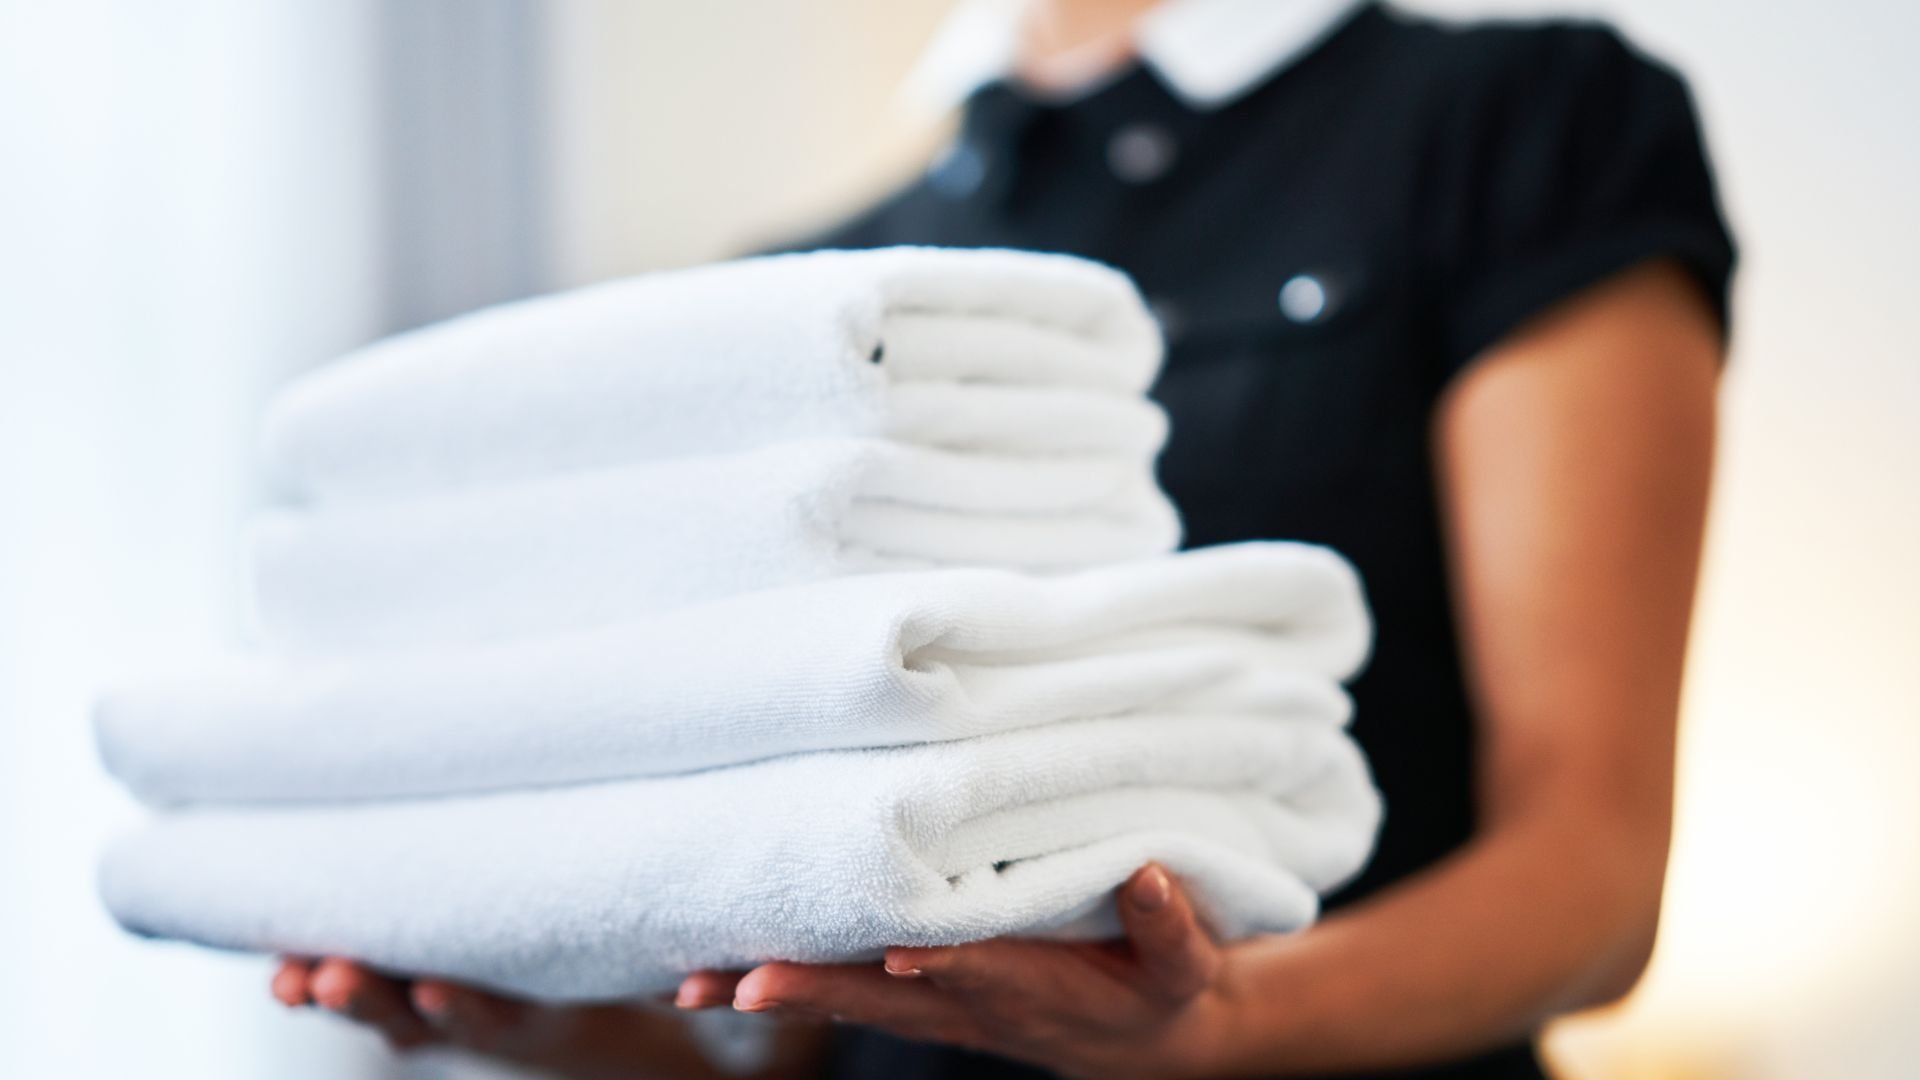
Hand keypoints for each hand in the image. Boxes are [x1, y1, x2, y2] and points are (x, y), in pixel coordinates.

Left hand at [270, 958, 815, 1078]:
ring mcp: (457, 1014)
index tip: (430, 990)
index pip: (500, 1017)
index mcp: (547, 1020)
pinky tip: (288, 961)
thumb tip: (717, 982)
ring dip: (336, 992)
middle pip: (421, 1022)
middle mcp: (492, 1024)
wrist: (625, 1054)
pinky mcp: (434, 992)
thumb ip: (693, 986)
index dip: (464, 1006)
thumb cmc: (649, 1007)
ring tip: (288, 977)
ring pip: (387, 1013)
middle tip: (327, 977)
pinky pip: (379, 992)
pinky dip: (332, 976)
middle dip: (372, 997)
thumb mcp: (662, 990)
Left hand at [675, 864, 1239, 1079]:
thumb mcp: (1184, 967)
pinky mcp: (925, 998)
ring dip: (779, 994)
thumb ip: (1168, 926)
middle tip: (743, 985)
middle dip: (816, 991)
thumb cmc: (1164, 991)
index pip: (983, 973)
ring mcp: (943, 1007)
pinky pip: (849, 993)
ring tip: (693, 986)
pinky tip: (725, 975)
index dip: (944, 964)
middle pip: (886, 998)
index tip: (900, 953)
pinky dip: (790, 987)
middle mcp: (975, 1006)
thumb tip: (1151, 876)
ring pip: (851, 1001)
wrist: (1149, 1043)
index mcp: (1038, 991)